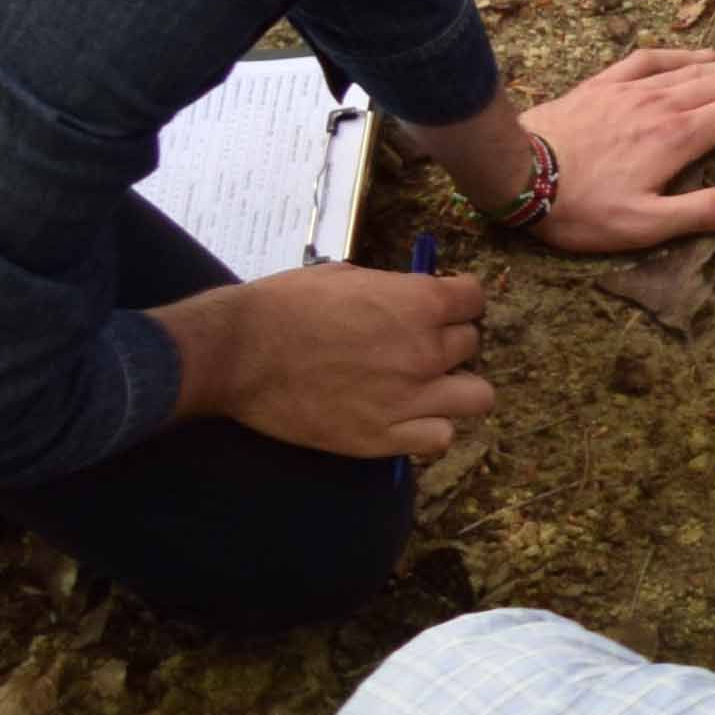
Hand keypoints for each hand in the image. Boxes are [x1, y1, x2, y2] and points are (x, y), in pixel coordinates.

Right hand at [178, 263, 490, 460]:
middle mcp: (425, 351)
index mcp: (419, 303)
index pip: (475, 299)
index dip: (457, 301)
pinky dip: (429, 428)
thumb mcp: (345, 277)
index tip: (439, 307)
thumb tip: (411, 296)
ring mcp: (409, 398)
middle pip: (471, 345)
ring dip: (454, 388)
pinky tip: (404, 417)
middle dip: (448, 341)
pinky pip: (441, 437)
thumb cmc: (282, 306)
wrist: (237, 353)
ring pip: (477, 396)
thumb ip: (391, 289)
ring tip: (425, 386)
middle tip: (415, 346)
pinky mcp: (384, 437)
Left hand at [516, 41, 714, 249]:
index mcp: (678, 137)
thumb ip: (701, 213)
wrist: (514, 172)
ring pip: (699, 69)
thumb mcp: (642, 225)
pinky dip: (685, 54)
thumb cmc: (578, 207)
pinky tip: (702, 53)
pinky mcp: (604, 85)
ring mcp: (633, 89)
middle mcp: (663, 104)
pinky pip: (652, 60)